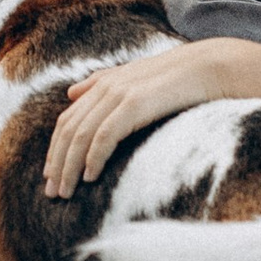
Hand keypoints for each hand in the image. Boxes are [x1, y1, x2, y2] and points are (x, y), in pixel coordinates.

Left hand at [41, 40, 244, 198]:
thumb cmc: (177, 80)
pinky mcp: (134, 103)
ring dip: (70, 167)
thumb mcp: (134, 79)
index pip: (67, 120)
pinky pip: (105, 136)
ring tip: (66, 191)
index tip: (51, 175)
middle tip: (51, 192)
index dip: (55, 149)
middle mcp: (105, 87)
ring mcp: (119, 94)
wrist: (210, 68)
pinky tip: (90, 177)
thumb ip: (100, 83)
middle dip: (57, 163)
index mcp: (103, 83)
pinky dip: (93, 158)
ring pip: (81, 136)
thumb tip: (70, 92)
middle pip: (68, 130)